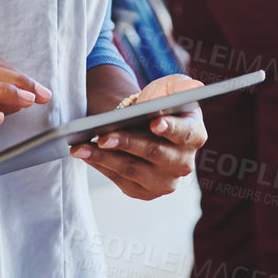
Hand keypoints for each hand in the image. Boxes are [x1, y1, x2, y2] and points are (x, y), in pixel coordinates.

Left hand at [71, 74, 206, 199]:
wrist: (143, 124)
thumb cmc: (158, 103)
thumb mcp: (170, 88)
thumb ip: (182, 85)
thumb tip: (194, 88)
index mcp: (196, 135)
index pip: (185, 134)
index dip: (171, 129)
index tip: (155, 123)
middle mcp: (184, 164)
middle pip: (154, 153)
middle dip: (127, 143)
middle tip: (103, 136)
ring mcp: (165, 181)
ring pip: (133, 170)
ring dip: (105, 158)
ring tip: (82, 148)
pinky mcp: (145, 192)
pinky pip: (120, 180)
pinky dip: (102, 166)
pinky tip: (86, 155)